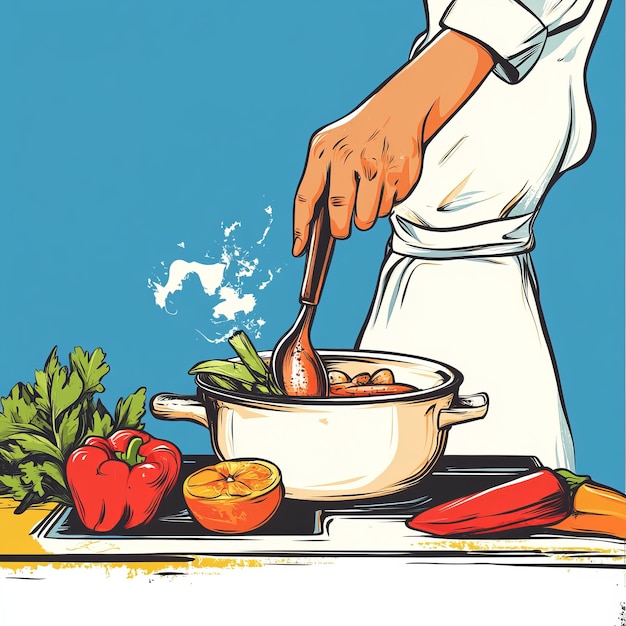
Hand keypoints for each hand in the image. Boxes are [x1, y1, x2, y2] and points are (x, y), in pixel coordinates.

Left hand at [292, 30, 494, 256]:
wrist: (398, 109)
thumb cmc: (356, 138)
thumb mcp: (329, 150)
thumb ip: (318, 185)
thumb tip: (312, 233)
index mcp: (322, 152)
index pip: (306, 198)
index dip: (300, 228)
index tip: (299, 250)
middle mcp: (347, 156)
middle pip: (339, 214)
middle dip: (342, 228)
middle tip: (343, 230)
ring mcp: (375, 163)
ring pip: (369, 216)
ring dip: (369, 216)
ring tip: (370, 193)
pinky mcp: (400, 170)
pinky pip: (392, 205)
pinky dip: (389, 200)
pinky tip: (388, 180)